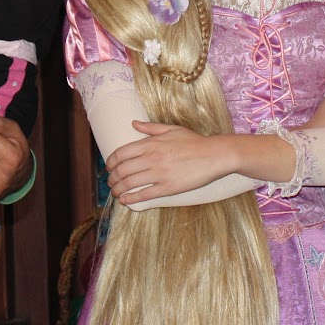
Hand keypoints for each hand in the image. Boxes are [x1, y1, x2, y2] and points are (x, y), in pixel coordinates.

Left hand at [106, 122, 234, 204]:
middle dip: (112, 178)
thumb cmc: (194, 141)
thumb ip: (150, 128)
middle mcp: (152, 158)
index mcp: (151, 143)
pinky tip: (126, 200)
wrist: (214, 155)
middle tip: (111, 182)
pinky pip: (144, 195)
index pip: (121, 153)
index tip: (109, 167)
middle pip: (122, 170)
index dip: (111, 161)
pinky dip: (132, 199)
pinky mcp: (168, 187)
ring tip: (115, 192)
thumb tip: (133, 123)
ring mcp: (160, 174)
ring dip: (118, 189)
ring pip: (130, 183)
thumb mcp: (171, 129)